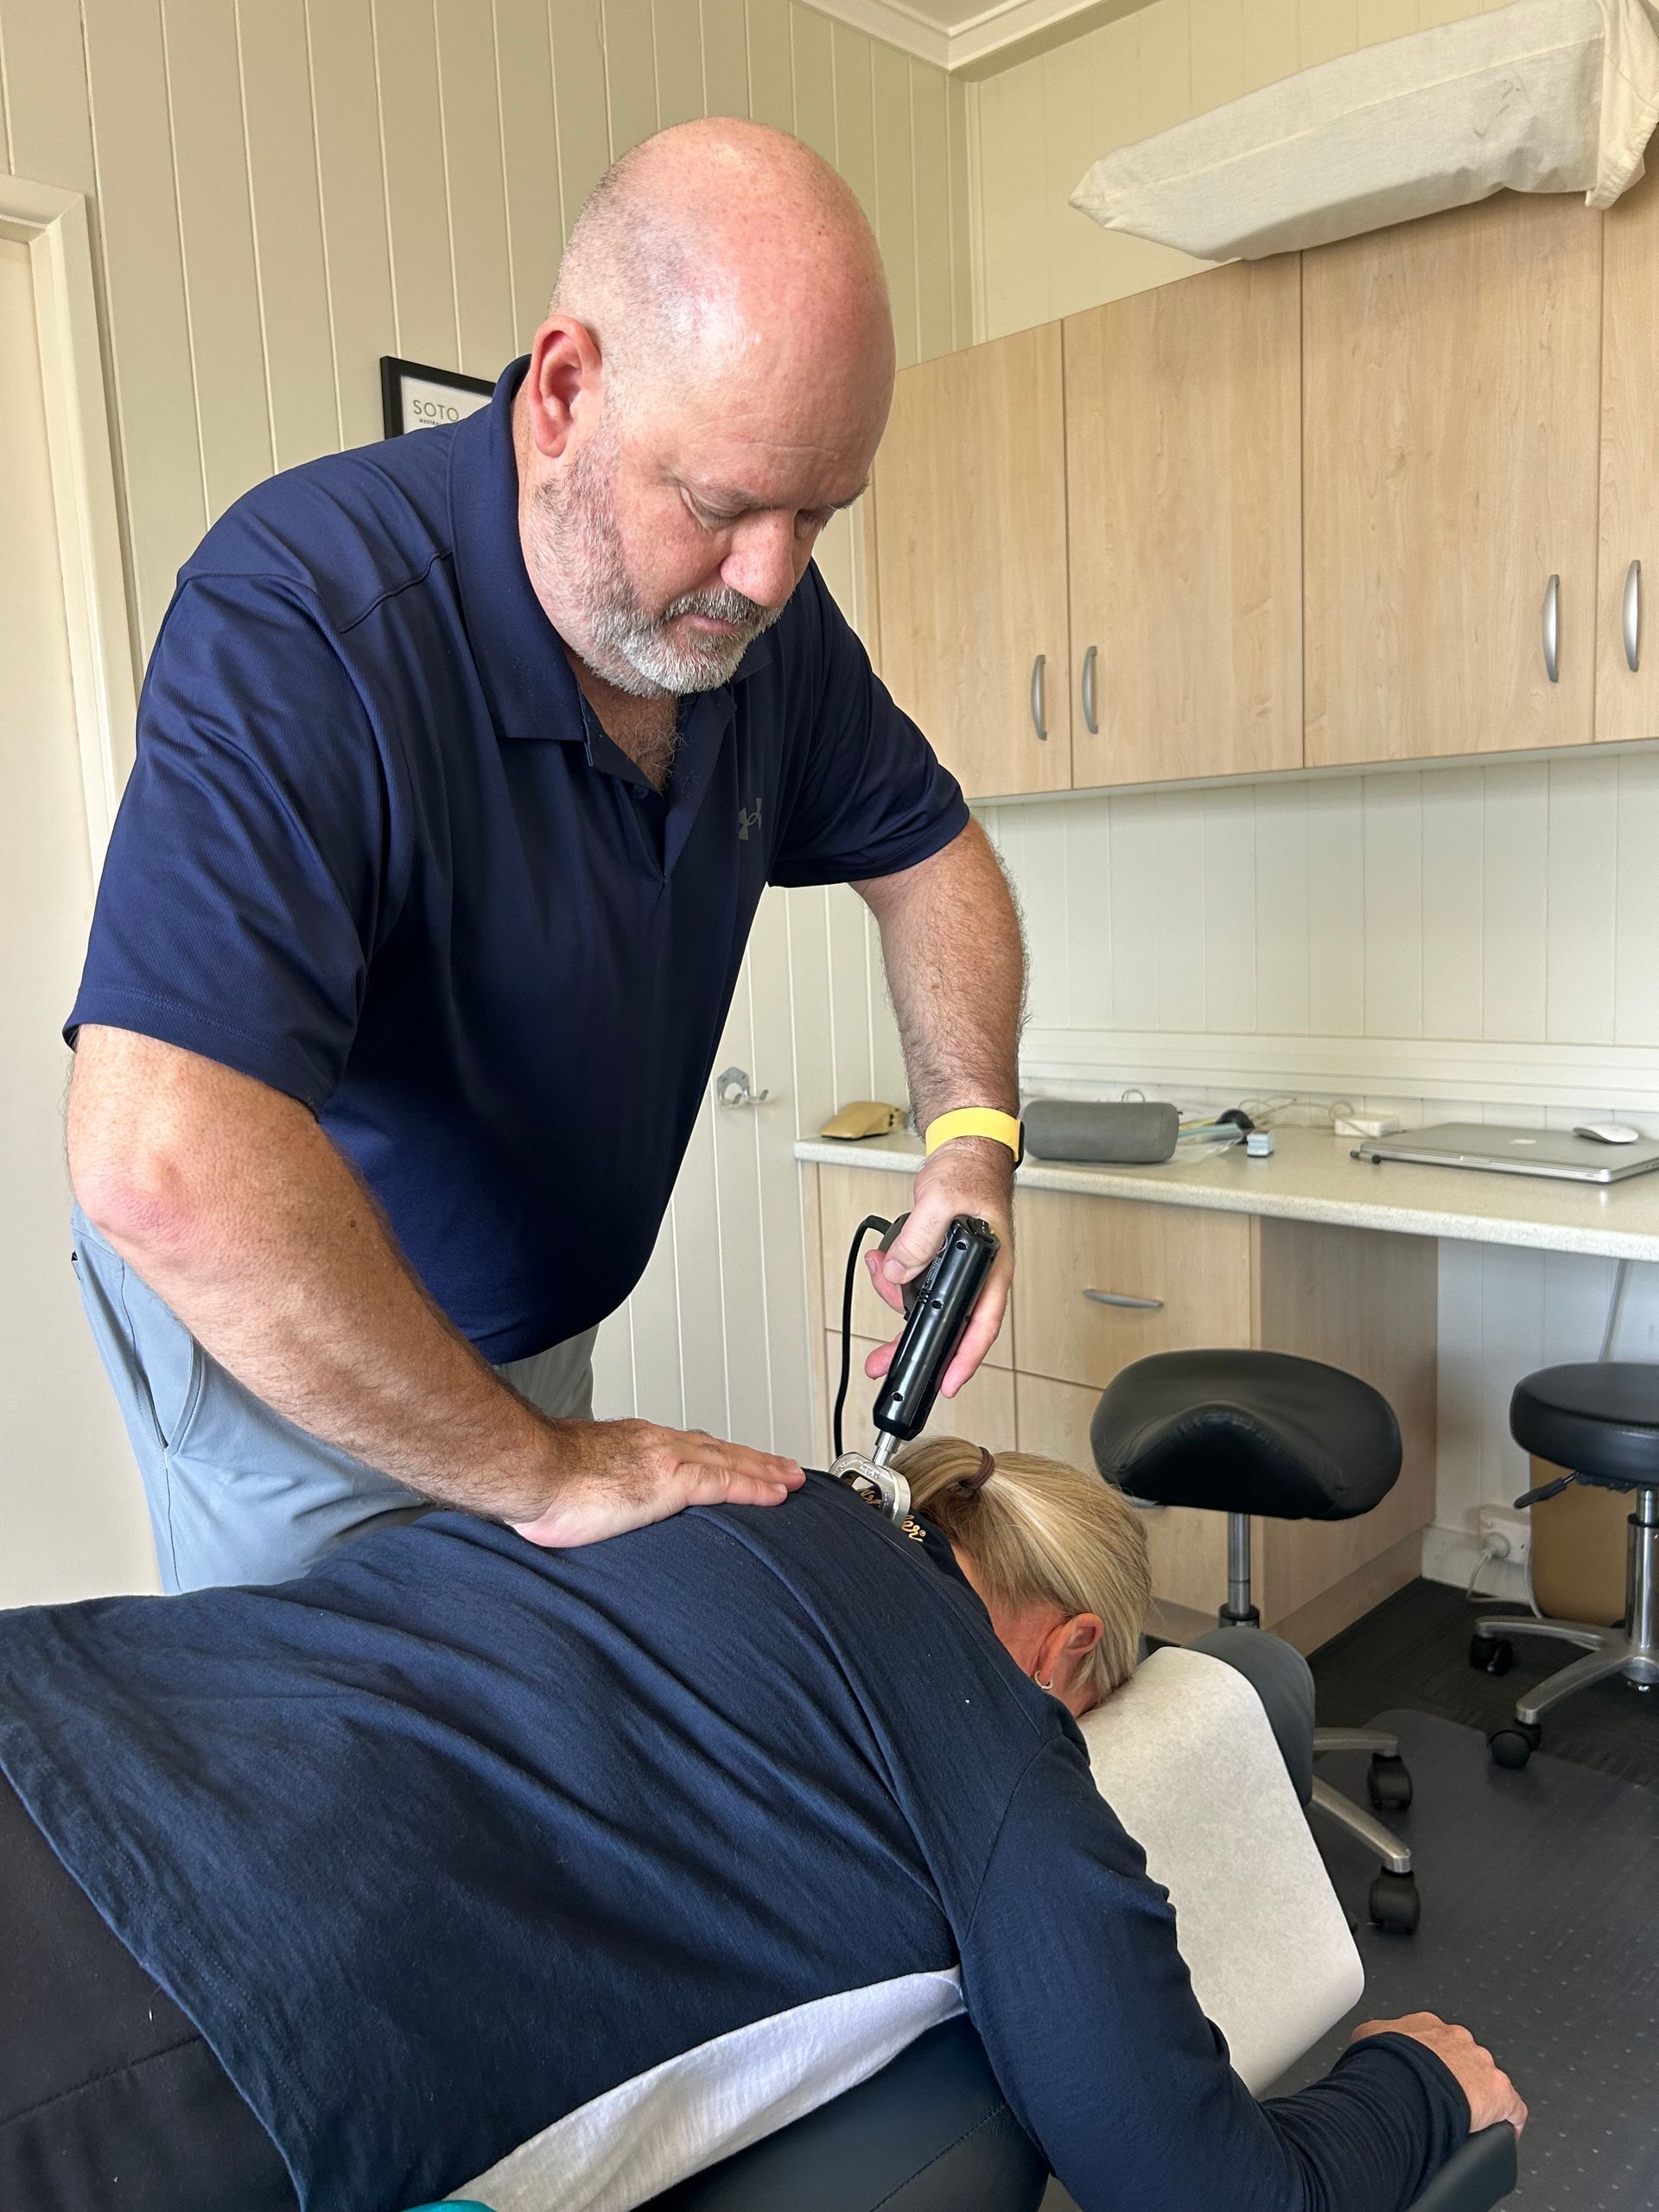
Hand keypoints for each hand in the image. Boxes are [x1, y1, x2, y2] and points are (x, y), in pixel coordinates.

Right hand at [509, 1419, 803, 1545]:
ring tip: (793, 1480)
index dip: (721, 1454)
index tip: (741, 1460)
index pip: (689, 1446)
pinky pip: (724, 1483)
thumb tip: (589, 1506)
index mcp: (633, 1442)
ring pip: (731, 1461)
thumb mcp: (572, 1480)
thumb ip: (593, 1487)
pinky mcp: (669, 1480)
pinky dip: (754, 1487)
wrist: (527, 1470)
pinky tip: (777, 1495)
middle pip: (719, 1448)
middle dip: (754, 1458)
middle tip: (785, 1468)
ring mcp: (666, 1458)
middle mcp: (656, 1442)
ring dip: (766, 1471)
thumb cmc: (536, 1481)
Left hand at [864, 1136, 1014, 1398]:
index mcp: (992, 1268)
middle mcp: (977, 1275)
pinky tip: (882, 1263)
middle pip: (946, 1322)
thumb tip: (897, 1270)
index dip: (966, 1358)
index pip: (982, 1324)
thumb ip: (919, 1240)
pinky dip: (895, 1277)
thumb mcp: (941, 1202)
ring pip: (925, 1302)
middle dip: (913, 1342)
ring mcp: (959, 1270)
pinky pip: (916, 1281)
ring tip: (879, 1274)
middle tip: (884, 1361)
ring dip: (896, 1297)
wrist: (963, 1152)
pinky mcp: (939, 1260)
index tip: (948, 1382)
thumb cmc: (969, 1174)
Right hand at [1350, 2014, 1526, 2135]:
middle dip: (1453, 2078)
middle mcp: (1457, 2039)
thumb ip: (1373, 2036)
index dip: (1430, 2061)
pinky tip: (1498, 2135)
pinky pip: (1512, 2108)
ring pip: (1485, 2081)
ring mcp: (1481, 2064)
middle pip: (1462, 2059)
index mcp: (1427, 2024)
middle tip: (1438, 2101)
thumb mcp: (1365, 2038)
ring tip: (1459, 2120)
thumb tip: (1366, 2046)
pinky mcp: (1500, 2092)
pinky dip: (1508, 2121)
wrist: (1403, 2082)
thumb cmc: (1382, 2063)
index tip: (1424, 2077)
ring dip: (1475, 2098)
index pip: (1435, 2041)